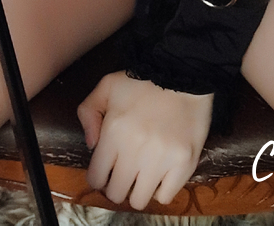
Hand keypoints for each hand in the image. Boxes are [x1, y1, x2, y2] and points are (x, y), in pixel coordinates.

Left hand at [77, 71, 211, 209]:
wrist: (184, 72)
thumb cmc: (143, 80)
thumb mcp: (107, 85)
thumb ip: (88, 111)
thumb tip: (91, 144)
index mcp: (114, 131)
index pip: (96, 177)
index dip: (98, 176)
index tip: (106, 170)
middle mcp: (135, 150)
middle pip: (116, 193)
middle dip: (116, 185)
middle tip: (124, 173)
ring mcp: (161, 160)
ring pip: (139, 200)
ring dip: (137, 190)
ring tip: (142, 175)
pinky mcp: (184, 164)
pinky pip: (165, 197)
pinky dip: (160, 190)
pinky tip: (160, 175)